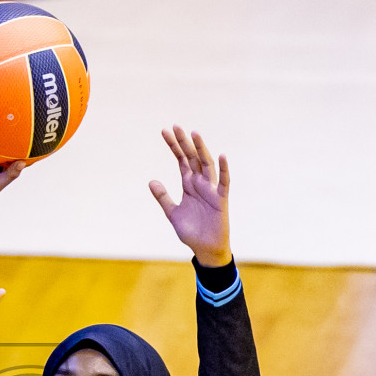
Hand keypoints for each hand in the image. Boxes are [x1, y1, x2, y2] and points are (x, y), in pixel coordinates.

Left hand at [149, 126, 231, 267]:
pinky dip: (224, 169)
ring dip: (201, 149)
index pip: (181, 160)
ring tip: (195, 134)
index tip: (165, 131)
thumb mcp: (172, 213)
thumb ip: (163, 197)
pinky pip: (224, 182)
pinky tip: (222, 156)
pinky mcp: (221, 200)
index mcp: (188, 184)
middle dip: (184, 142)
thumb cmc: (191, 231)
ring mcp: (211, 190)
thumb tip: (151, 181)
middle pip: (192, 158)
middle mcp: (200, 183)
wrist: (205, 249)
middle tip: (176, 126)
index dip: (174, 146)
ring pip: (206, 165)